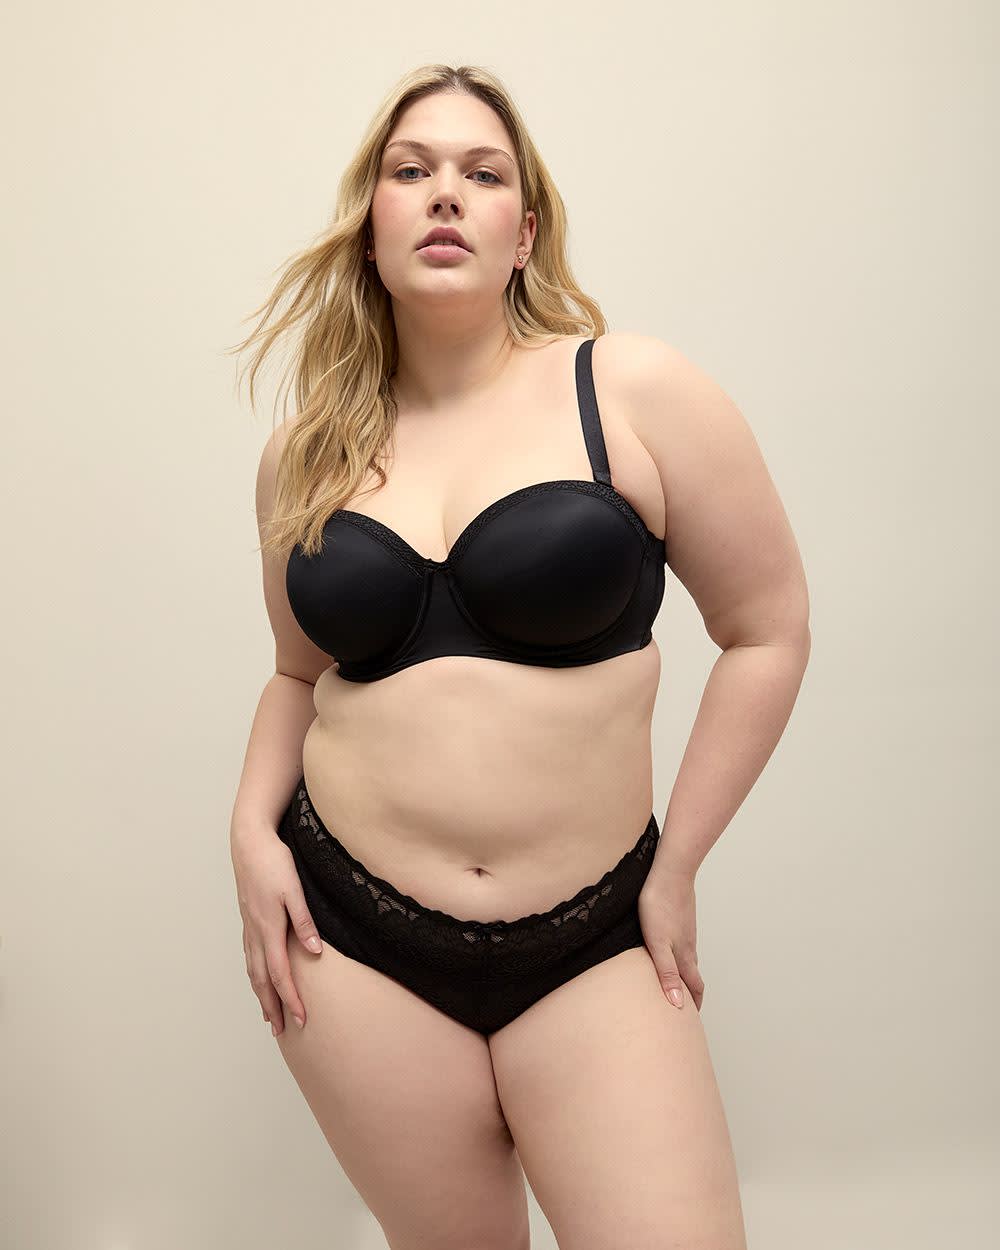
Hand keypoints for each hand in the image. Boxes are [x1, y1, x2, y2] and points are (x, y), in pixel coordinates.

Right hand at [230, 826, 322, 1035]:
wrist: (249, 841)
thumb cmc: (274, 861)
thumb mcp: (295, 889)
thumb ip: (304, 921)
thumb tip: (315, 952)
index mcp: (269, 927)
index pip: (280, 974)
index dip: (291, 999)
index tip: (301, 1020)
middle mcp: (256, 932)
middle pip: (262, 979)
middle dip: (273, 1006)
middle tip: (283, 1031)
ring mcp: (249, 926)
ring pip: (252, 970)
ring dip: (261, 995)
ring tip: (269, 1015)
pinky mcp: (248, 918)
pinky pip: (249, 955)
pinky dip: (254, 974)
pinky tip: (258, 978)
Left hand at [637, 869, 704, 1011]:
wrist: (671, 872)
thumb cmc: (660, 906)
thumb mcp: (657, 944)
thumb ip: (667, 973)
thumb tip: (678, 1005)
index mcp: (683, 956)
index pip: (694, 987)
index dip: (693, 1005)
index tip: (690, 1022)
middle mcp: (688, 946)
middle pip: (693, 975)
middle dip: (691, 993)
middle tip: (685, 1008)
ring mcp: (686, 931)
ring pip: (688, 959)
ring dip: (685, 975)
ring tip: (677, 985)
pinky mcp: (681, 919)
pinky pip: (683, 945)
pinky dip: (680, 958)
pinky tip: (670, 953)